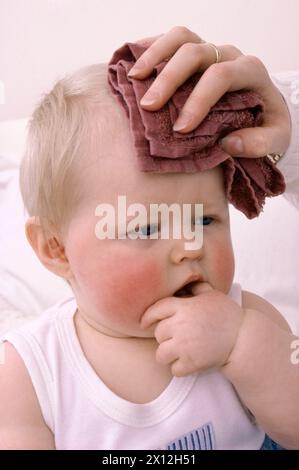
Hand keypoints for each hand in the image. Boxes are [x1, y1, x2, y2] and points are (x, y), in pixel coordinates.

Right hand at [130, 26, 290, 157]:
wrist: (263, 109)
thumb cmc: (266, 123)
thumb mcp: (277, 138)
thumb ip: (261, 143)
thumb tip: (230, 143)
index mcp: (250, 72)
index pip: (221, 76)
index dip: (199, 100)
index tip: (181, 129)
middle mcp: (228, 55)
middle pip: (195, 52)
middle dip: (170, 78)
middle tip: (148, 106)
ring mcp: (209, 51)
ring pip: (180, 38)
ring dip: (154, 55)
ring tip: (134, 78)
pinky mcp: (193, 53)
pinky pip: (169, 42)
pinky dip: (150, 49)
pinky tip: (134, 66)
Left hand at [141, 283, 244, 376]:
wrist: (244, 338)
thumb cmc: (228, 314)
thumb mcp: (213, 294)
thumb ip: (196, 287)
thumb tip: (184, 282)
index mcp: (184, 307)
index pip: (156, 310)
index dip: (147, 317)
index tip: (144, 323)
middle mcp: (181, 325)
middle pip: (158, 333)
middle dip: (164, 336)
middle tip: (174, 337)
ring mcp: (185, 346)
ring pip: (161, 354)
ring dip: (167, 354)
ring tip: (177, 352)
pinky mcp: (192, 363)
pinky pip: (174, 369)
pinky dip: (179, 368)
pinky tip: (187, 363)